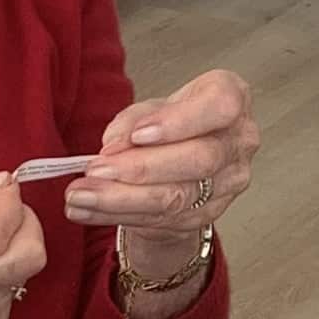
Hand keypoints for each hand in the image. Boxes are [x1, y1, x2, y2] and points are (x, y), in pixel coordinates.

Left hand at [65, 69, 258, 252]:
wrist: (179, 164)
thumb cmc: (168, 124)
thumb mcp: (148, 110)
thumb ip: (133, 122)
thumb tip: (115, 146)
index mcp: (230, 98)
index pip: (219, 106)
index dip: (179, 122)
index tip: (138, 135)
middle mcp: (239, 140)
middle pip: (199, 160)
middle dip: (141, 168)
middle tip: (95, 170)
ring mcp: (230, 181)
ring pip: (177, 197)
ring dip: (120, 199)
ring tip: (80, 195)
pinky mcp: (209, 213)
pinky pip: (162, 219)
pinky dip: (117, 215)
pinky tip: (87, 210)